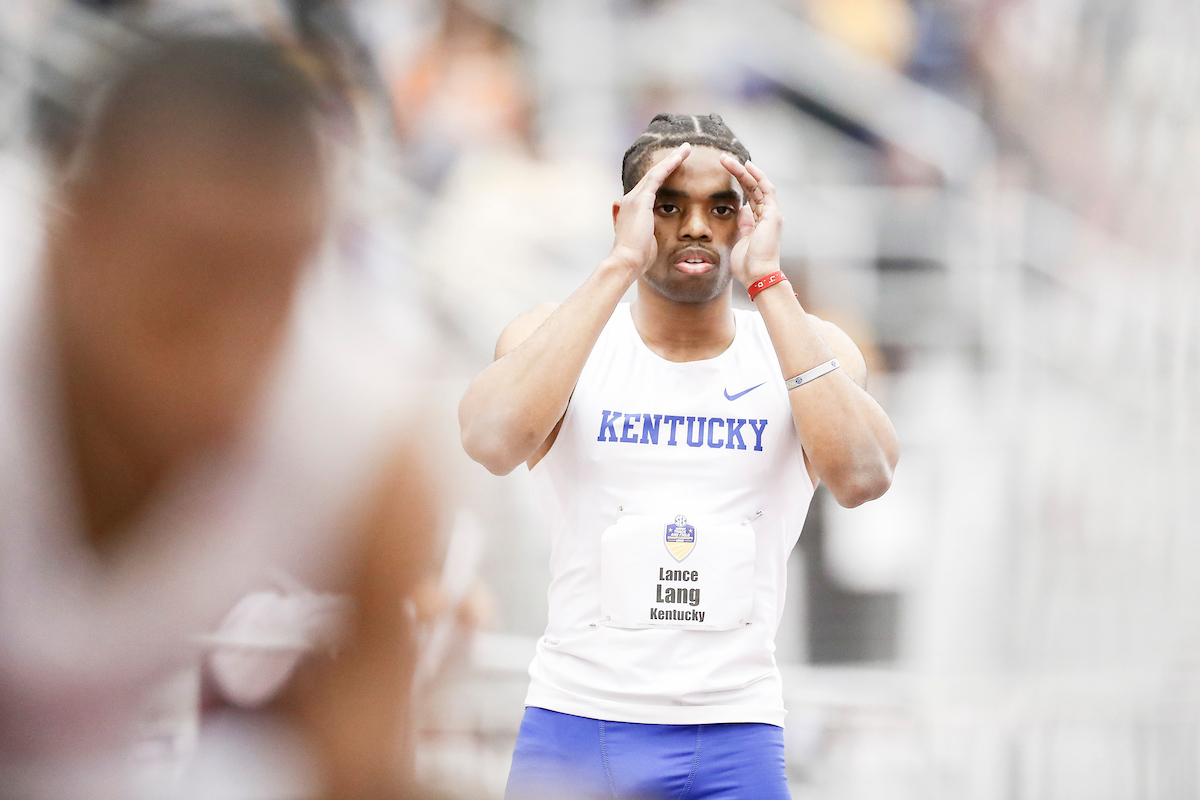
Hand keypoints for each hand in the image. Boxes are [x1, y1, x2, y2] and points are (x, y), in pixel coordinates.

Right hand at [607, 143, 691, 275]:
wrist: (626, 261)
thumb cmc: (638, 257)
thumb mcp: (645, 240)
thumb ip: (648, 231)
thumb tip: (651, 231)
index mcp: (632, 209)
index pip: (650, 187)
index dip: (663, 175)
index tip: (676, 167)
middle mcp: (630, 199)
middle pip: (653, 175)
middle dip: (668, 162)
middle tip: (683, 150)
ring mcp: (634, 198)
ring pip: (655, 172)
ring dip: (671, 159)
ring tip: (686, 148)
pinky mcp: (640, 200)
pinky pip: (657, 176)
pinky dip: (669, 165)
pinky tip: (680, 157)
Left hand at [721, 155, 783, 286]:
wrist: (758, 275)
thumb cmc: (747, 265)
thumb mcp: (741, 240)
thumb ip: (743, 225)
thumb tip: (741, 211)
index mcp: (759, 223)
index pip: (750, 198)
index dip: (740, 184)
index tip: (727, 173)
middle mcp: (768, 216)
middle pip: (753, 189)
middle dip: (739, 173)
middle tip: (723, 160)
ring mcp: (772, 214)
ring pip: (757, 185)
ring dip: (743, 171)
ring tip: (728, 160)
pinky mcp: (773, 214)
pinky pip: (766, 190)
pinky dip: (757, 177)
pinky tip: (747, 166)